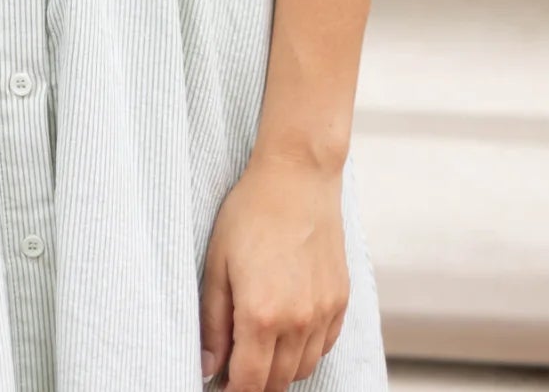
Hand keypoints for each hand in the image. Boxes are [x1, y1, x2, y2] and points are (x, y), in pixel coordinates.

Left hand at [198, 152, 349, 389]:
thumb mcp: (217, 263)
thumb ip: (213, 322)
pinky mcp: (340, 301)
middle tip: (235, 366)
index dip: (231, 391)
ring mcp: (324, 312)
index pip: (249, 383)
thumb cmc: (251, 213)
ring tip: (259, 348)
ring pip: (302, 369)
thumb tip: (208, 366)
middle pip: (277, 382)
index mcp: (262, 314)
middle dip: (254, 383)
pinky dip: (304, 352)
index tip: (219, 384)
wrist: (298, 178)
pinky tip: (287, 333)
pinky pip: (324, 347)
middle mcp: (298, 321)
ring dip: (279, 370)